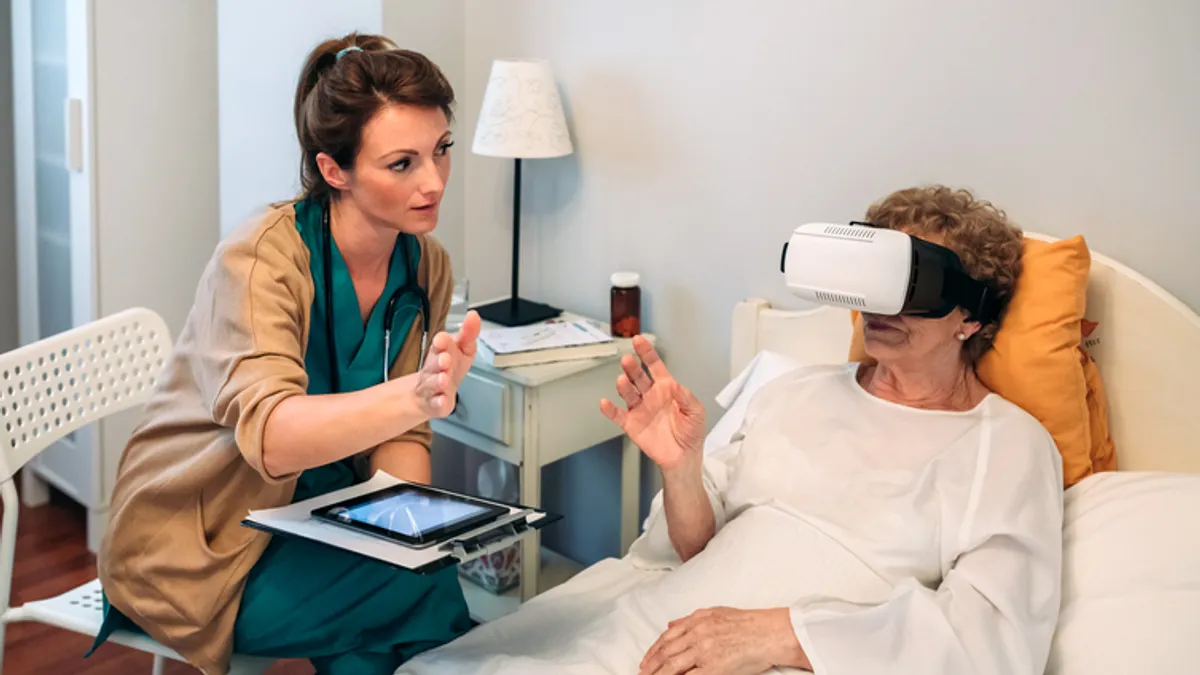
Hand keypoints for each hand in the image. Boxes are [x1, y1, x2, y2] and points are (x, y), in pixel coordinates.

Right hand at [414, 310, 479, 417]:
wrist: (430, 394)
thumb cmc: (449, 368)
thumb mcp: (461, 348)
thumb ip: (468, 333)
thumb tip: (474, 315)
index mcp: (441, 352)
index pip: (440, 345)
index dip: (441, 342)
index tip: (442, 339)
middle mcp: (434, 369)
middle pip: (434, 364)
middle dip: (439, 361)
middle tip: (445, 359)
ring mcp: (433, 387)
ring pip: (433, 384)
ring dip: (438, 381)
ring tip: (444, 379)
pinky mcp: (435, 404)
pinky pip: (436, 404)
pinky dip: (439, 403)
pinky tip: (443, 401)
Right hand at [599, 336, 704, 471]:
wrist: (683, 458)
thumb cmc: (691, 433)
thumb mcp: (696, 412)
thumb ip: (687, 397)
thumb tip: (678, 386)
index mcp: (666, 388)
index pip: (654, 366)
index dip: (647, 353)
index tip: (639, 341)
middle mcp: (650, 395)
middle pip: (638, 376)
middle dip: (632, 367)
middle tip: (627, 360)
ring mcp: (640, 409)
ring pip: (628, 392)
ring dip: (623, 385)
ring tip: (622, 380)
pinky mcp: (632, 424)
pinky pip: (618, 415)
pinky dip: (610, 409)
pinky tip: (605, 403)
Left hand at [640, 607, 810, 674]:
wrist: (768, 633)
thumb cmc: (748, 623)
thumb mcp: (716, 613)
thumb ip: (691, 620)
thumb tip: (671, 625)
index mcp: (697, 620)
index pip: (667, 637)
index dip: (653, 650)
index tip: (646, 659)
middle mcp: (697, 633)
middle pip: (666, 652)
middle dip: (651, 665)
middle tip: (642, 673)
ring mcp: (704, 650)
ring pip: (672, 666)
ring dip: (658, 674)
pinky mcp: (713, 667)